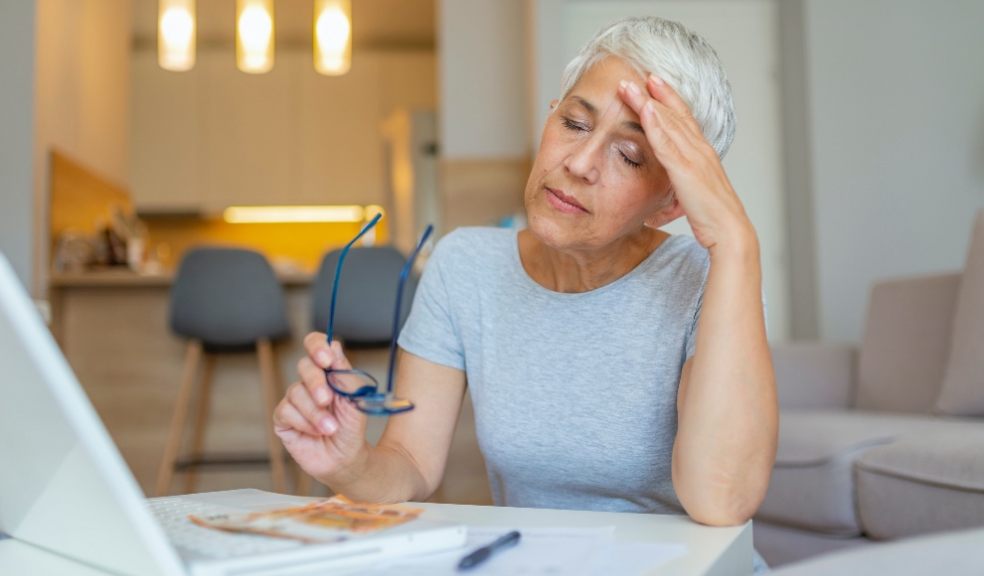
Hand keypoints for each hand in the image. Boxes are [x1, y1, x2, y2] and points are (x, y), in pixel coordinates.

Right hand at [273, 332, 368, 483]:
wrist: (345, 459)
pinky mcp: (283, 418)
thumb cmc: (351, 428)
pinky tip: (315, 433)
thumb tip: (334, 346)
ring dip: (315, 412)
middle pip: (304, 365)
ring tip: (331, 428)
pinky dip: (304, 422)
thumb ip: (345, 375)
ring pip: (296, 391)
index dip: (317, 346)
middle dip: (316, 382)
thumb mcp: (355, 400)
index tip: (327, 359)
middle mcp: (309, 382)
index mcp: (328, 371)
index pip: (316, 345)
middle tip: (327, 399)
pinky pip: (286, 411)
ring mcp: (295, 399)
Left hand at [617, 75, 754, 251]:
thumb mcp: (691, 198)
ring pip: (669, 123)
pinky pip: (667, 144)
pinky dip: (655, 125)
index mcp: (702, 155)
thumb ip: (677, 190)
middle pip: (675, 114)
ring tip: (632, 85)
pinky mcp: (686, 171)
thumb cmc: (712, 219)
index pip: (684, 120)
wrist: (729, 232)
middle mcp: (700, 150)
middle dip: (656, 92)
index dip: (669, 100)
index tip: (654, 83)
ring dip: (649, 102)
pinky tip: (644, 110)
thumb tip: (657, 204)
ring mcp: (694, 158)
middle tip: (640, 74)